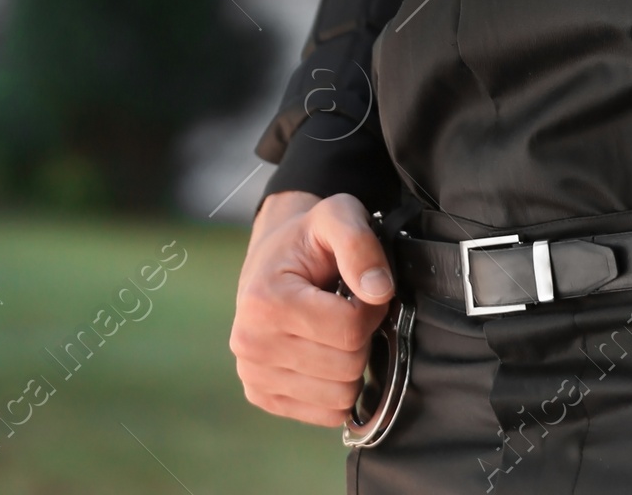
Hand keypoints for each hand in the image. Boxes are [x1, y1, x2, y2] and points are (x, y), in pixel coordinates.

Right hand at [230, 190, 392, 427]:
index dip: (372, 309)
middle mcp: (251, 345)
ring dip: (351, 363)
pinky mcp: (262, 397)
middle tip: (349, 308)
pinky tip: (324, 353)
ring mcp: (254, 376)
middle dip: (362, 337)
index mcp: (265, 302)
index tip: (361, 289)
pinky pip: (326, 414)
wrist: (272, 258)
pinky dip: (336, 387)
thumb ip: (361, 245)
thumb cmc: (308, 238)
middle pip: (347, 368)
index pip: (350, 331)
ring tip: (334, 329)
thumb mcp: (337, 216)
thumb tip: (380, 291)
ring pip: (340, 397)